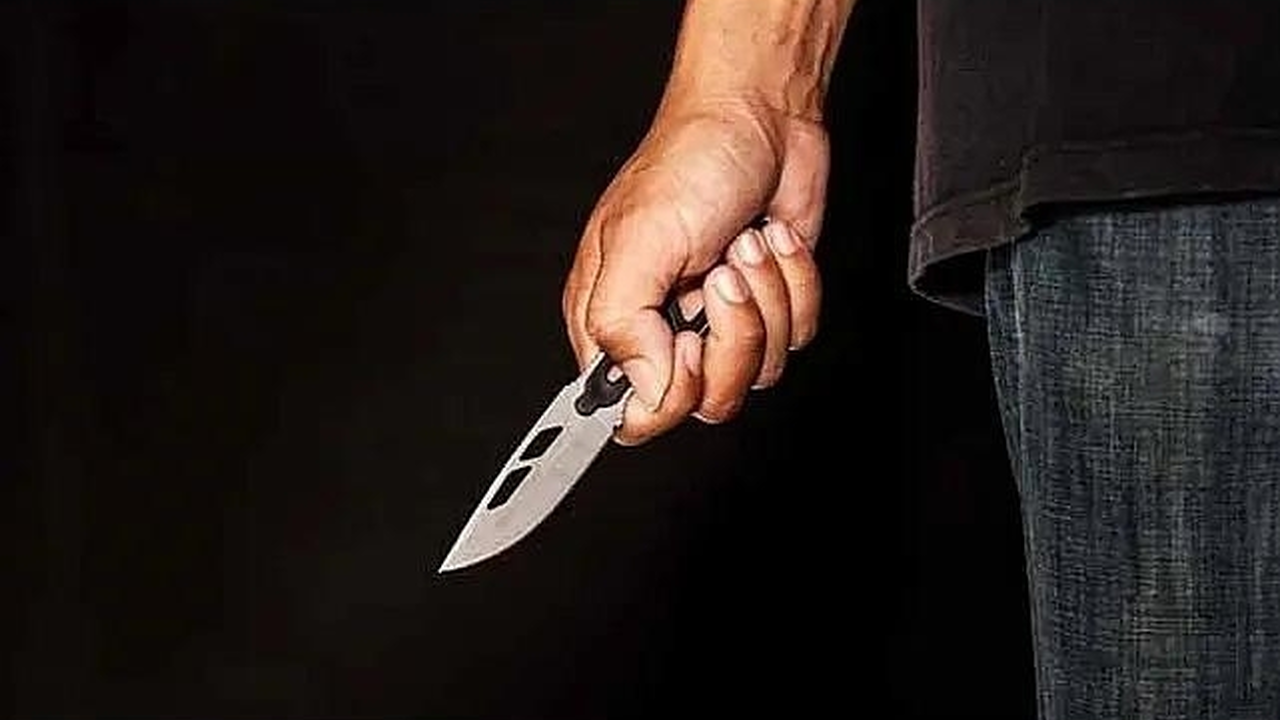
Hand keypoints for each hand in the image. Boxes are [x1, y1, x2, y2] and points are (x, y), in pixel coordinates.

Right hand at [562, 96, 826, 444]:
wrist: (761, 116)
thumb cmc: (690, 161)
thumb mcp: (639, 239)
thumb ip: (623, 324)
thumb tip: (641, 391)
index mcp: (613, 319)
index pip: (632, 414)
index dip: (668, 396)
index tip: (686, 344)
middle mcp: (664, 329)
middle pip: (706, 401)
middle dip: (731, 336)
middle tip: (720, 277)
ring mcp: (719, 321)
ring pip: (758, 373)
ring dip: (766, 299)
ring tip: (745, 244)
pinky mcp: (768, 307)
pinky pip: (797, 337)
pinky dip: (796, 284)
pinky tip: (771, 241)